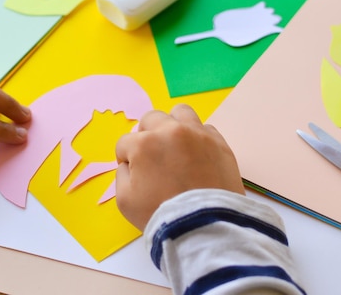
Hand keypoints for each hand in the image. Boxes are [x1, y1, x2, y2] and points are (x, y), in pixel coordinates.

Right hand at [115, 104, 244, 230]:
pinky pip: (204, 129)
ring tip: (176, 145)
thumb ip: (121, 174)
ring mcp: (197, 134)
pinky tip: (196, 156)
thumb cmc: (161, 215)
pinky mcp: (219, 142)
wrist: (206, 227)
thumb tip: (129, 164)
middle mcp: (170, 131)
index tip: (134, 173)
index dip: (125, 158)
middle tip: (153, 156)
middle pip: (151, 118)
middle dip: (146, 135)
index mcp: (144, 144)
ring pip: (180, 113)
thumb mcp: (125, 200)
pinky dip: (197, 138)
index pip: (124, 142)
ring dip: (173, 125)